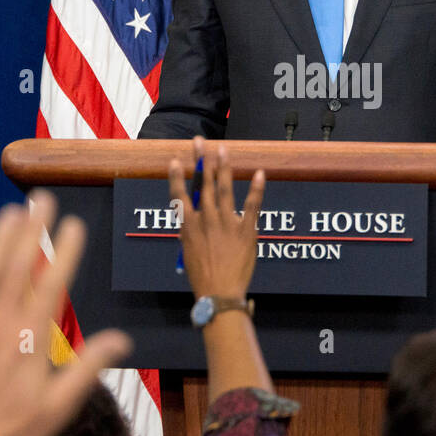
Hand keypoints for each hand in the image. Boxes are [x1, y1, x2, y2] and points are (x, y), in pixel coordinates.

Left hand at [0, 192, 131, 435]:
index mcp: (31, 339)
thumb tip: (123, 339)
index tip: (74, 224)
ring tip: (13, 210)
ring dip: (0, 237)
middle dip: (32, 229)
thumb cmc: (12, 431)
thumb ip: (88, 367)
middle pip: (18, 265)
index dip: (65, 251)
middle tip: (42, 199)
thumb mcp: (59, 407)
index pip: (53, 283)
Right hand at [168, 137, 265, 299]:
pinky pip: (253, 206)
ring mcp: (227, 223)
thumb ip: (190, 232)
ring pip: (225, 189)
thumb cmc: (202, 277)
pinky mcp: (247, 231)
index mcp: (189, 227)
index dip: (177, 176)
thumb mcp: (188, 252)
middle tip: (201, 141)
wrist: (220, 293)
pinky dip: (256, 189)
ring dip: (223, 167)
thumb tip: (191, 218)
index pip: (180, 195)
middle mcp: (206, 220)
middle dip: (202, 161)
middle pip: (203, 185)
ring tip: (223, 149)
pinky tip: (259, 173)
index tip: (175, 160)